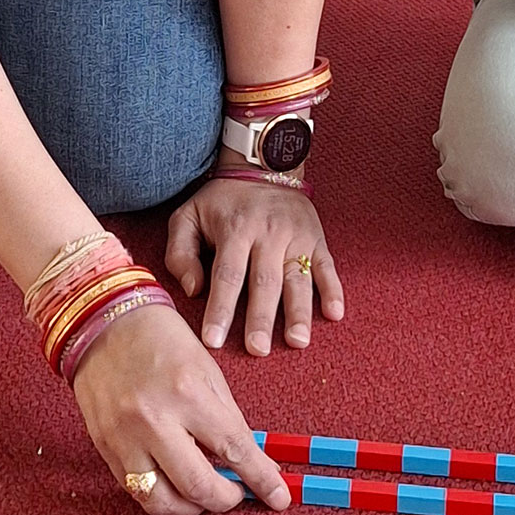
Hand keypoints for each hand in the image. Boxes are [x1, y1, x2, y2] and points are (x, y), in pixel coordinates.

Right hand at [70, 302, 292, 514]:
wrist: (104, 322)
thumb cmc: (160, 339)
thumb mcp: (207, 371)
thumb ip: (228, 419)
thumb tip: (249, 461)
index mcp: (187, 392)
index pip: (234, 449)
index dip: (261, 479)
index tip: (278, 496)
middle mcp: (153, 420)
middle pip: (198, 486)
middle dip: (227, 500)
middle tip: (238, 494)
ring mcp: (124, 437)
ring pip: (163, 501)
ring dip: (192, 508)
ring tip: (205, 495)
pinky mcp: (105, 447)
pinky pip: (136, 490)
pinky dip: (162, 497)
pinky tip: (176, 486)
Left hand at [164, 168, 343, 354]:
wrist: (264, 165)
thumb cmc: (222, 200)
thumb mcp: (188, 215)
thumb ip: (180, 252)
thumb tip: (192, 290)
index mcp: (235, 230)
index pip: (226, 276)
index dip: (220, 309)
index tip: (213, 341)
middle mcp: (268, 234)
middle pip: (264, 283)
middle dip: (261, 319)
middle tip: (258, 350)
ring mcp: (296, 236)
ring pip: (298, 279)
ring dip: (299, 312)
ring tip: (297, 342)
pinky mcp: (316, 239)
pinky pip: (327, 267)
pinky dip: (333, 290)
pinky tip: (334, 314)